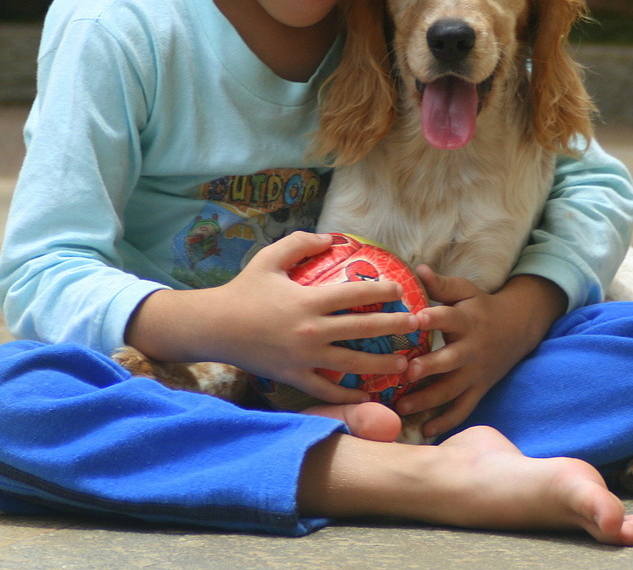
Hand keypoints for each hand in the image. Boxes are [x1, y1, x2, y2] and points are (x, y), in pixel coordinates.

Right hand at [126, 231, 418, 404]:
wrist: (215, 327)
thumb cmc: (244, 289)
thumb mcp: (270, 258)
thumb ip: (301, 243)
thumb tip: (332, 238)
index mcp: (308, 300)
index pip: (355, 294)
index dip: (383, 290)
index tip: (402, 289)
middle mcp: (311, 331)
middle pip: (363, 329)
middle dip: (394, 327)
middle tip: (418, 324)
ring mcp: (304, 358)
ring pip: (352, 364)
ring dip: (382, 364)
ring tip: (405, 363)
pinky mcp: (294, 378)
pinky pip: (327, 389)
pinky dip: (349, 394)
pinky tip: (369, 395)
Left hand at [394, 267, 566, 437]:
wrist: (517, 328)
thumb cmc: (481, 306)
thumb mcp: (465, 291)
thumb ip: (441, 284)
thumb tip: (418, 268)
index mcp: (467, 320)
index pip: (449, 318)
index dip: (433, 318)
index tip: (414, 319)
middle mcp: (471, 348)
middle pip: (451, 359)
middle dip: (430, 366)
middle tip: (408, 371)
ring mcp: (475, 372)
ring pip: (452, 389)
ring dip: (428, 399)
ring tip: (402, 406)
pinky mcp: (479, 389)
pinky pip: (463, 409)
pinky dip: (446, 422)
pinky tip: (425, 431)